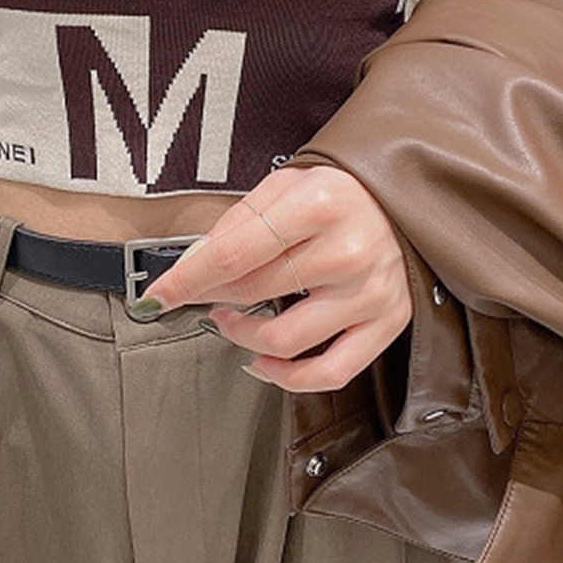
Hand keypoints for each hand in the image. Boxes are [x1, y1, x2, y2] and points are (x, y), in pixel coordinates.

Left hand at [143, 164, 412, 392]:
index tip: (157, 296)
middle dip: (211, 299)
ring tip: (230, 321)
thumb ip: (239, 224)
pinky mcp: (387, 322)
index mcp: (319, 204)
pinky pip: (333, 371)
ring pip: (286, 339)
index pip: (235, 253)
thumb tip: (192, 268)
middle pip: (254, 292)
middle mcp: (349, 250)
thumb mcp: (286, 185)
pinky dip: (291, 378)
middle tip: (197, 297)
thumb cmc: (341, 193)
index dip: (187, 279)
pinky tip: (266, 363)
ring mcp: (370, 291)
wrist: (405, 200)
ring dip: (243, 337)